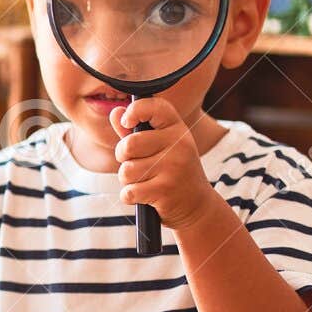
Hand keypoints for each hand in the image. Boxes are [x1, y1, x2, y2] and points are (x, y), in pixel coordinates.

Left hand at [112, 98, 220, 230]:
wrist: (196, 204)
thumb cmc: (172, 171)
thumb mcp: (160, 147)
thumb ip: (134, 131)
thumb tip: (115, 112)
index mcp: (177, 128)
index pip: (154, 107)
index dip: (135, 110)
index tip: (127, 121)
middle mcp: (179, 144)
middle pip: (129, 145)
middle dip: (123, 157)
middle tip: (136, 164)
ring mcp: (174, 167)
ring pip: (127, 171)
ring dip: (128, 180)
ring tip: (146, 181)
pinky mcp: (166, 190)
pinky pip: (129, 191)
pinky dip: (130, 197)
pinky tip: (145, 196)